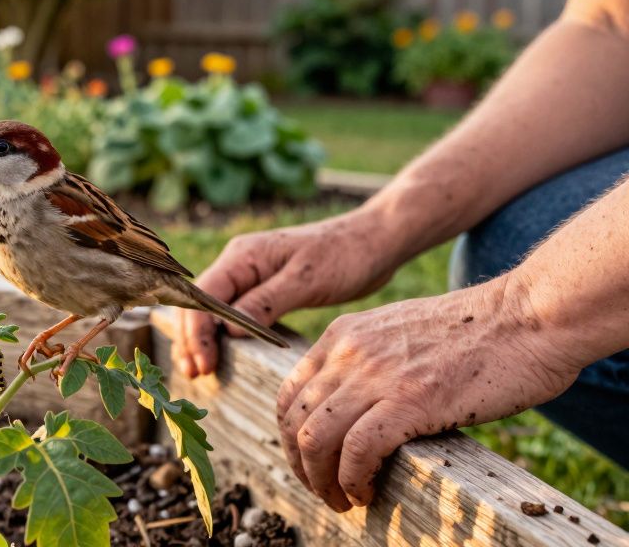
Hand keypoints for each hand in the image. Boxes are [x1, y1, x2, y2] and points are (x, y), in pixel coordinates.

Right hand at [174, 208, 404, 377]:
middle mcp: (238, 264)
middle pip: (198, 304)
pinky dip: (221, 335)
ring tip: (197, 372)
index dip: (197, 332)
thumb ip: (265, 302)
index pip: (203, 296)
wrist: (373, 241)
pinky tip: (220, 356)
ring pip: (210, 310)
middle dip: (191, 339)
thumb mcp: (305, 280)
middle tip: (194, 375)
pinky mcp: (263, 290)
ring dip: (201, 339)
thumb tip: (229, 331)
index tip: (203, 365)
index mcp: (243, 256)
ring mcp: (248, 277)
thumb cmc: (344, 255)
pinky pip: (230, 314)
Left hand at [275, 276, 581, 510]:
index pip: (288, 394)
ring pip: (315, 439)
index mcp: (344, 335)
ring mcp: (376, 375)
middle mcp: (349, 352)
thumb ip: (369, 360)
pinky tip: (367, 492)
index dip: (290, 438)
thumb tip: (355, 407)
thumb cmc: (477, 330)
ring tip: (343, 500)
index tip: (310, 464)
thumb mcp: (399, 332)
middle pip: (294, 421)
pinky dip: (353, 479)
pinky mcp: (410, 400)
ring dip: (321, 481)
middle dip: (301, 467)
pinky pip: (356, 450)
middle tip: (325, 491)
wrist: (527, 315)